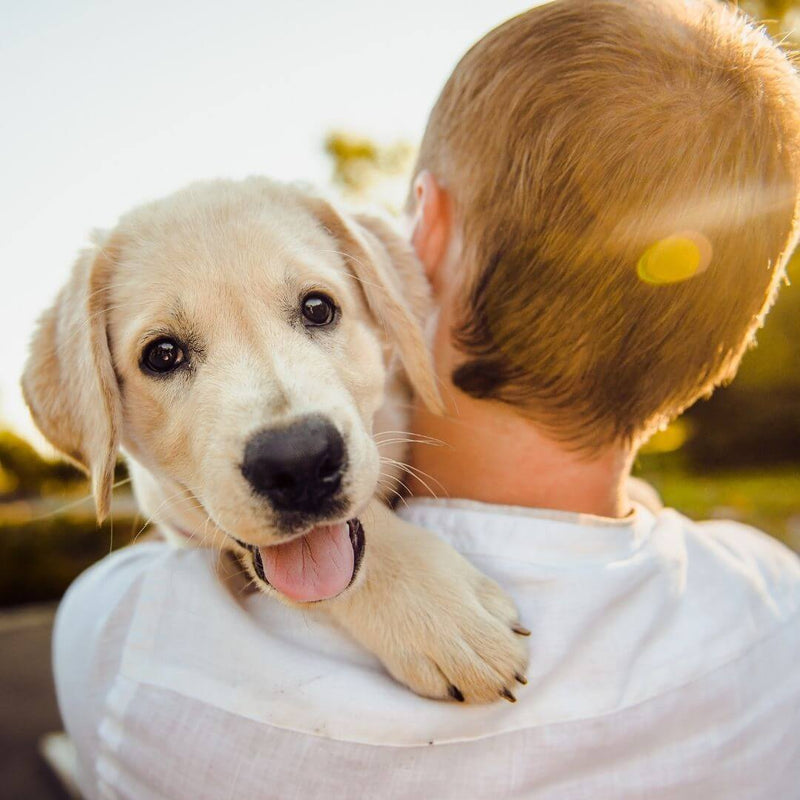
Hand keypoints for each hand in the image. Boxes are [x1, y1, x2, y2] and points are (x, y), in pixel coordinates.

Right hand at [325, 501, 529, 703]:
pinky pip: (430, 689)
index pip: (508, 645)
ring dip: (480, 691)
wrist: (356, 554)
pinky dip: (446, 690)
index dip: (517, 656)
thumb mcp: (459, 566)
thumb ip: (489, 597)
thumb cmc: (410, 553)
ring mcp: (421, 647)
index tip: (514, 654)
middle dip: (503, 678)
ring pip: (466, 687)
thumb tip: (518, 630)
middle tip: (504, 677)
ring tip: (481, 685)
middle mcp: (448, 629)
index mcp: (467, 601)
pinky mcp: (396, 658)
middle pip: (492, 672)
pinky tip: (450, 685)